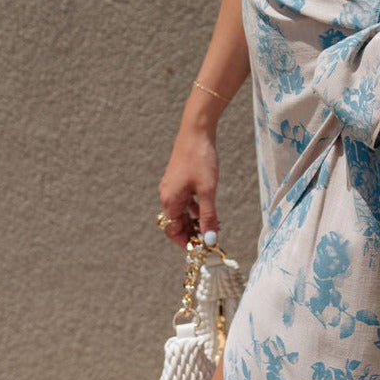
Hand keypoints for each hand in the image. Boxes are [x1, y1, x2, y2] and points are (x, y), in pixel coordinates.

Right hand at [156, 121, 219, 249]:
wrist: (197, 131)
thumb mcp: (208, 191)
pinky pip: (184, 200)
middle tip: (209, 237)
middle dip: (191, 232)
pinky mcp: (179, 179)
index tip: (201, 247)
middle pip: (176, 222)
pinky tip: (207, 208)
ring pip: (181, 211)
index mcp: (169, 200)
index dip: (185, 241)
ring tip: (213, 225)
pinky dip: (194, 207)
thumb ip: (208, 216)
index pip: (172, 230)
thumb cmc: (201, 160)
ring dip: (195, 220)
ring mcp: (172, 186)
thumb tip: (209, 239)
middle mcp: (167, 195)